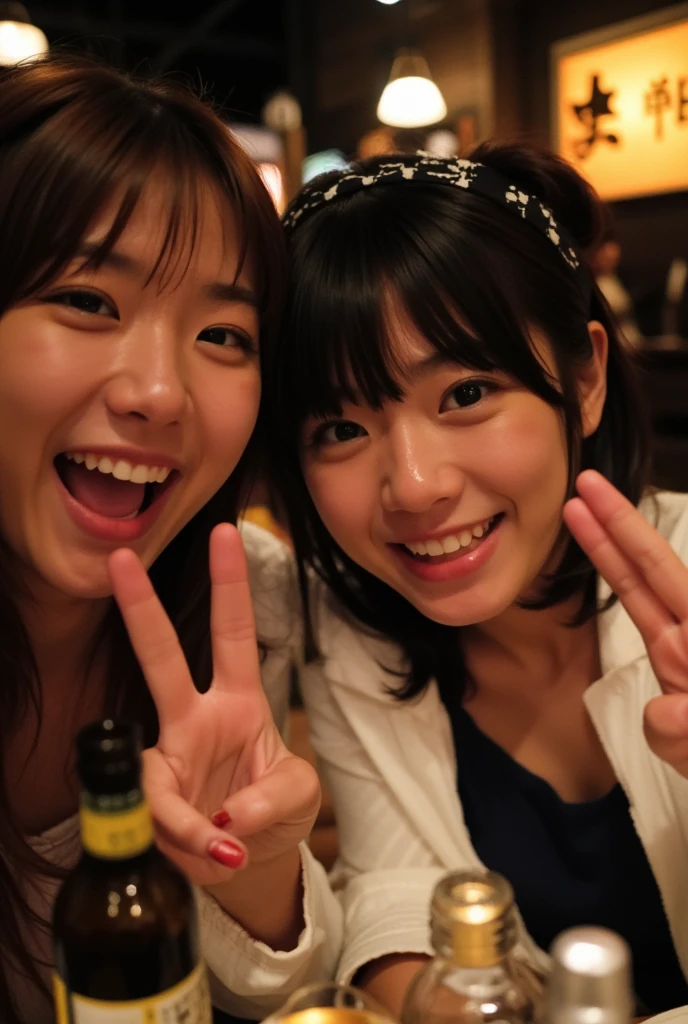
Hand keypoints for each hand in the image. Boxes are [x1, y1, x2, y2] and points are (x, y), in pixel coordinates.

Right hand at [107, 524, 320, 885]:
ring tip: (222, 847)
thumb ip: (276, 795)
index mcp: (240, 699)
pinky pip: (157, 821)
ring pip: (150, 768)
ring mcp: (169, 760)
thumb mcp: (300, 794)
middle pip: (163, 657)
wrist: (250, 859)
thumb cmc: (275, 807)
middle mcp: (195, 720)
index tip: (224, 531)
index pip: (234, 631)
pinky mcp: (153, 804)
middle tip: (122, 560)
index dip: (230, 584)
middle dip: (143, 609)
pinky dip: (188, 843)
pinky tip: (215, 856)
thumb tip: (231, 817)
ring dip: (184, 816)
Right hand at [563, 471, 687, 777]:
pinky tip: (605, 574)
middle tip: (582, 482)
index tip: (591, 495)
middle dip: (615, 526)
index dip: (624, 533)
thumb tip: (666, 712)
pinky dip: (626, 602)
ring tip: (577, 514)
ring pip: (642, 601)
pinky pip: (647, 648)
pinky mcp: (676, 699)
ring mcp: (683, 672)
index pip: (659, 574)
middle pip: (650, 574)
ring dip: (611, 555)